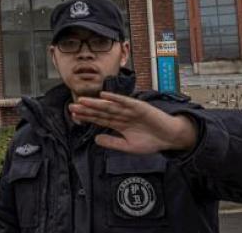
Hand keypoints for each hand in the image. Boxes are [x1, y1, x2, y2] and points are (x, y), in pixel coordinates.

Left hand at [68, 91, 197, 153]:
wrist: (170, 138)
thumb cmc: (152, 141)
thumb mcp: (128, 146)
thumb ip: (112, 142)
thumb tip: (95, 139)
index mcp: (119, 124)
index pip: (99, 119)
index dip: (87, 117)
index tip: (74, 115)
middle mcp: (122, 115)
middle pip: (101, 112)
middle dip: (86, 110)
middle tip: (72, 107)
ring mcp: (130, 110)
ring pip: (109, 106)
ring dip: (96, 103)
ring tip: (83, 101)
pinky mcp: (139, 107)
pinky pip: (125, 102)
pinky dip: (115, 98)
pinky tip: (103, 96)